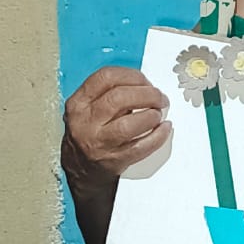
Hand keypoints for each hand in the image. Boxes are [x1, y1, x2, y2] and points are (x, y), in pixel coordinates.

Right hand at [62, 67, 170, 197]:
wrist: (81, 167)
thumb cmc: (91, 131)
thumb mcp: (89, 108)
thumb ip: (110, 93)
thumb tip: (146, 85)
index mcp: (79, 102)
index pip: (106, 77)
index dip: (132, 76)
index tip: (145, 81)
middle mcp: (86, 121)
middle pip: (119, 98)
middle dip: (147, 94)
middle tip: (160, 97)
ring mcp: (99, 142)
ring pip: (129, 124)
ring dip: (151, 115)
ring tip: (158, 113)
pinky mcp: (114, 160)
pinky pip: (140, 147)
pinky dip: (157, 136)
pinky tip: (164, 129)